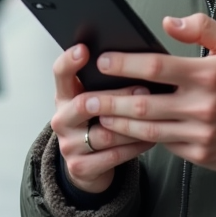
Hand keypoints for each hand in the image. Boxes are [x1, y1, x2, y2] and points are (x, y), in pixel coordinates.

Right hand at [50, 44, 154, 193]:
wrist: (85, 165)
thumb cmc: (95, 123)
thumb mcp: (93, 101)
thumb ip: (102, 84)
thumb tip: (135, 60)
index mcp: (63, 97)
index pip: (60, 74)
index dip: (69, 61)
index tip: (84, 49)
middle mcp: (61, 120)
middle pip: (84, 104)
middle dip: (117, 96)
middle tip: (143, 88)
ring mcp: (69, 145)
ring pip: (104, 133)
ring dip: (132, 124)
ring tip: (155, 113)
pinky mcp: (80, 167)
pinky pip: (113, 156)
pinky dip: (135, 146)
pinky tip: (152, 137)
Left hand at [93, 14, 215, 171]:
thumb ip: (203, 27)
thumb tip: (168, 23)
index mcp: (208, 74)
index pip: (156, 67)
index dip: (125, 64)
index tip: (102, 60)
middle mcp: (202, 105)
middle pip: (143, 104)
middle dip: (109, 101)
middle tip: (84, 98)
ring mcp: (200, 132)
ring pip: (147, 129)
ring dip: (117, 124)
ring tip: (95, 117)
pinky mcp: (199, 153)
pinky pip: (163, 145)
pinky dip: (140, 139)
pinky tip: (121, 132)